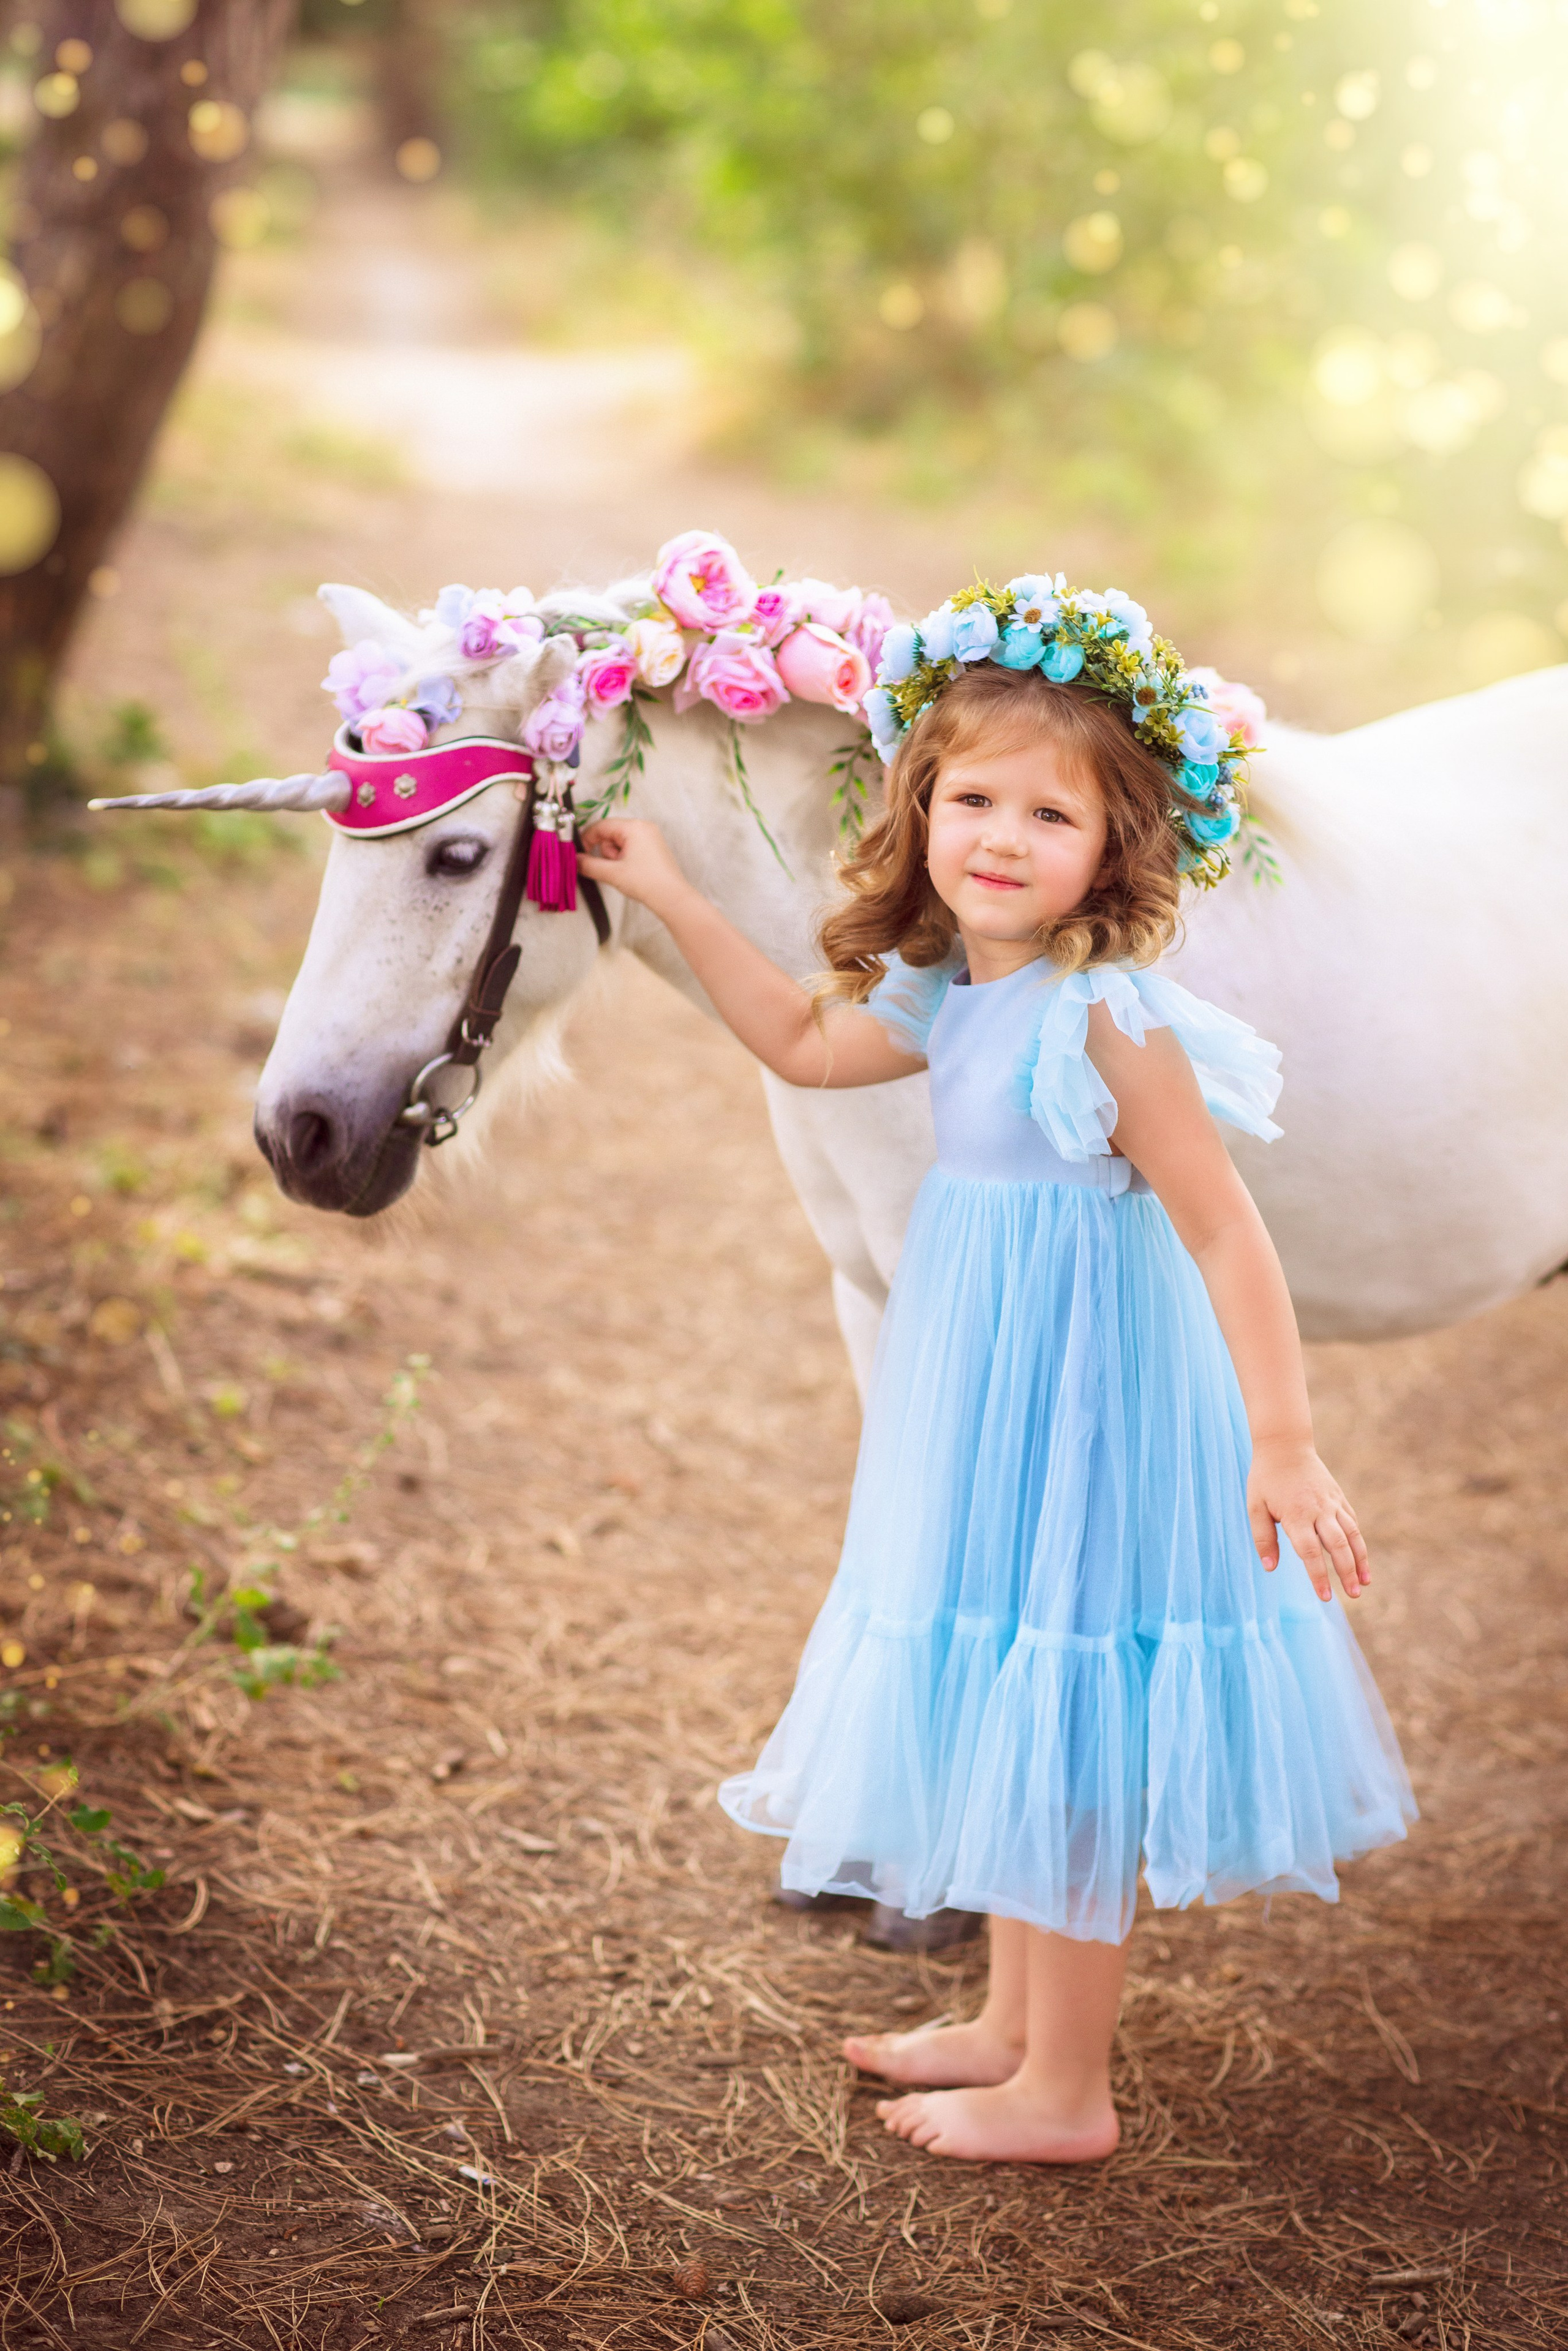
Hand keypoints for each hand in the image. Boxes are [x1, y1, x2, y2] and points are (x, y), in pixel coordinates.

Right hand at [577, 817, 690, 914]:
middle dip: (606, 851)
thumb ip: (589, 865)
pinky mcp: (653, 848)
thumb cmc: (647, 882)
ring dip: (615, 857)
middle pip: (611, 833)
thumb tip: (575, 860)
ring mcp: (650, 837)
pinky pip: (630, 848)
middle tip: (612, 867)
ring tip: (624, 871)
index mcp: (634, 827)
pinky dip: (624, 859)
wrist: (672, 898)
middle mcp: (644, 827)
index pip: (602, 825)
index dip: (587, 838)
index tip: (581, 853)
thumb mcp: (612, 873)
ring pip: (620, 842)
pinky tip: (630, 872)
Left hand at [1247, 1440, 1368, 1602]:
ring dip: (1361, 1560)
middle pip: (1338, 1546)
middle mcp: (1319, 1511)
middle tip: (1353, 1595)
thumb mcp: (1255, 1507)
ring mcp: (1332, 1503)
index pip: (1310, 1553)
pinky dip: (1358, 1541)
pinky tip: (1361, 1557)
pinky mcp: (1339, 1497)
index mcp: (1297, 1516)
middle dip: (1347, 1572)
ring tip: (1365, 1583)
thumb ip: (1263, 1538)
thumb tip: (1270, 1568)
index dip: (1319, 1576)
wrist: (1285, 1446)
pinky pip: (1352, 1522)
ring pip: (1352, 1535)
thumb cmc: (1266, 1479)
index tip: (1325, 1597)